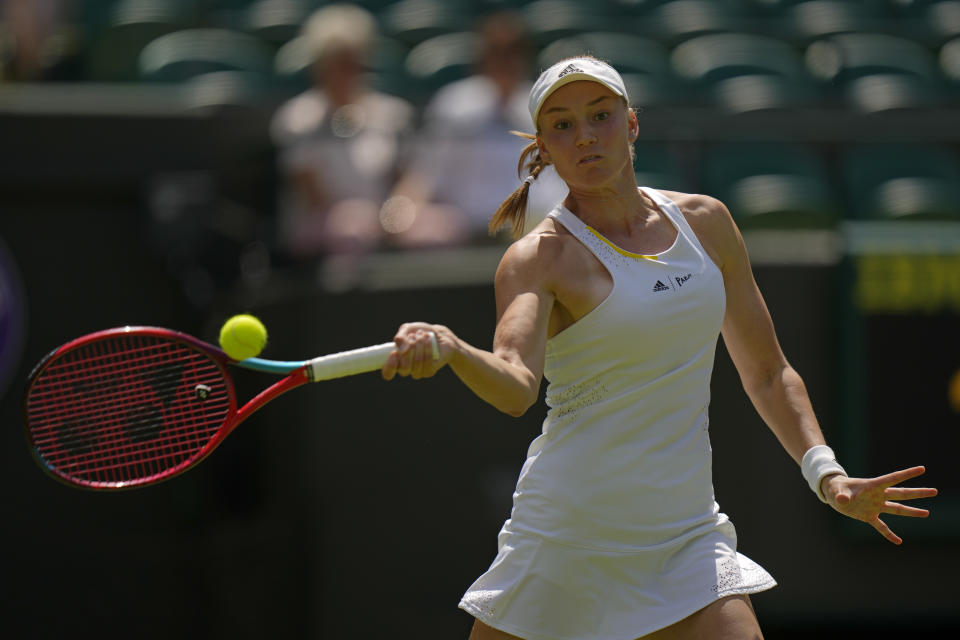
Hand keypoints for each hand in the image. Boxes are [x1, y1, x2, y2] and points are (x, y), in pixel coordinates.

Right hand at [382, 322, 454, 380]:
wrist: (439, 335)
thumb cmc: (420, 333)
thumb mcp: (407, 330)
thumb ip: (400, 337)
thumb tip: (400, 346)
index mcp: (396, 361)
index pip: (388, 373)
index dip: (390, 366)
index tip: (394, 353)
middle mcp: (405, 369)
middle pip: (403, 369)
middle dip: (409, 350)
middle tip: (412, 336)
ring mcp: (417, 372)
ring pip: (416, 364)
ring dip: (419, 347)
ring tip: (421, 334)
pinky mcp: (429, 372)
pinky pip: (427, 363)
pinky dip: (427, 349)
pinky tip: (428, 339)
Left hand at [821, 466, 937, 544]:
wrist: (833, 494)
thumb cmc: (836, 488)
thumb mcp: (838, 491)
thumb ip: (842, 495)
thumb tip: (843, 500)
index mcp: (873, 485)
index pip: (894, 478)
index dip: (908, 473)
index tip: (922, 469)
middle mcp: (878, 495)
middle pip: (901, 494)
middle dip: (918, 493)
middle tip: (935, 491)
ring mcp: (875, 506)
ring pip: (897, 509)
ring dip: (911, 512)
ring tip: (927, 513)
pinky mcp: (869, 516)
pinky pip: (882, 526)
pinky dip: (889, 534)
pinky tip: (898, 542)